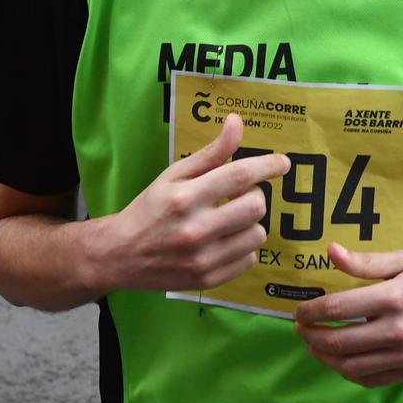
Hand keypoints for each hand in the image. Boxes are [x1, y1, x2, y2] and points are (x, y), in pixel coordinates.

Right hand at [97, 113, 284, 292]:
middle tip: (238, 195)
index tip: (282, 163)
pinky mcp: (208, 280)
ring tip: (229, 219)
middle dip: (253, 195)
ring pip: (257, 234)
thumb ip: (210, 153)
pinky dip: (242, 247)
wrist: (120, 255)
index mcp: (185, 197)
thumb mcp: (174, 175)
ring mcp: (203, 259)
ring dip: (249, 222)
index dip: (267, 166)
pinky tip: (223, 240)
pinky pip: (249, 259)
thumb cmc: (150, 209)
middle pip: (255, 206)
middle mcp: (196, 229)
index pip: (240, 175)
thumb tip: (237, 123)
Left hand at [292, 245, 402, 387]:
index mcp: (393, 298)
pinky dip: (348, 372)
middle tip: (300, 328)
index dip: (310, 312)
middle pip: (338, 341)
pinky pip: (370, 379)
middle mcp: (397, 331)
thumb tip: (331, 251)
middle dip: (310, 336)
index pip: (337, 310)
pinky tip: (340, 360)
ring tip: (314, 345)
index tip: (299, 311)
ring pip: (349, 365)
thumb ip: (366, 261)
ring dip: (324, 357)